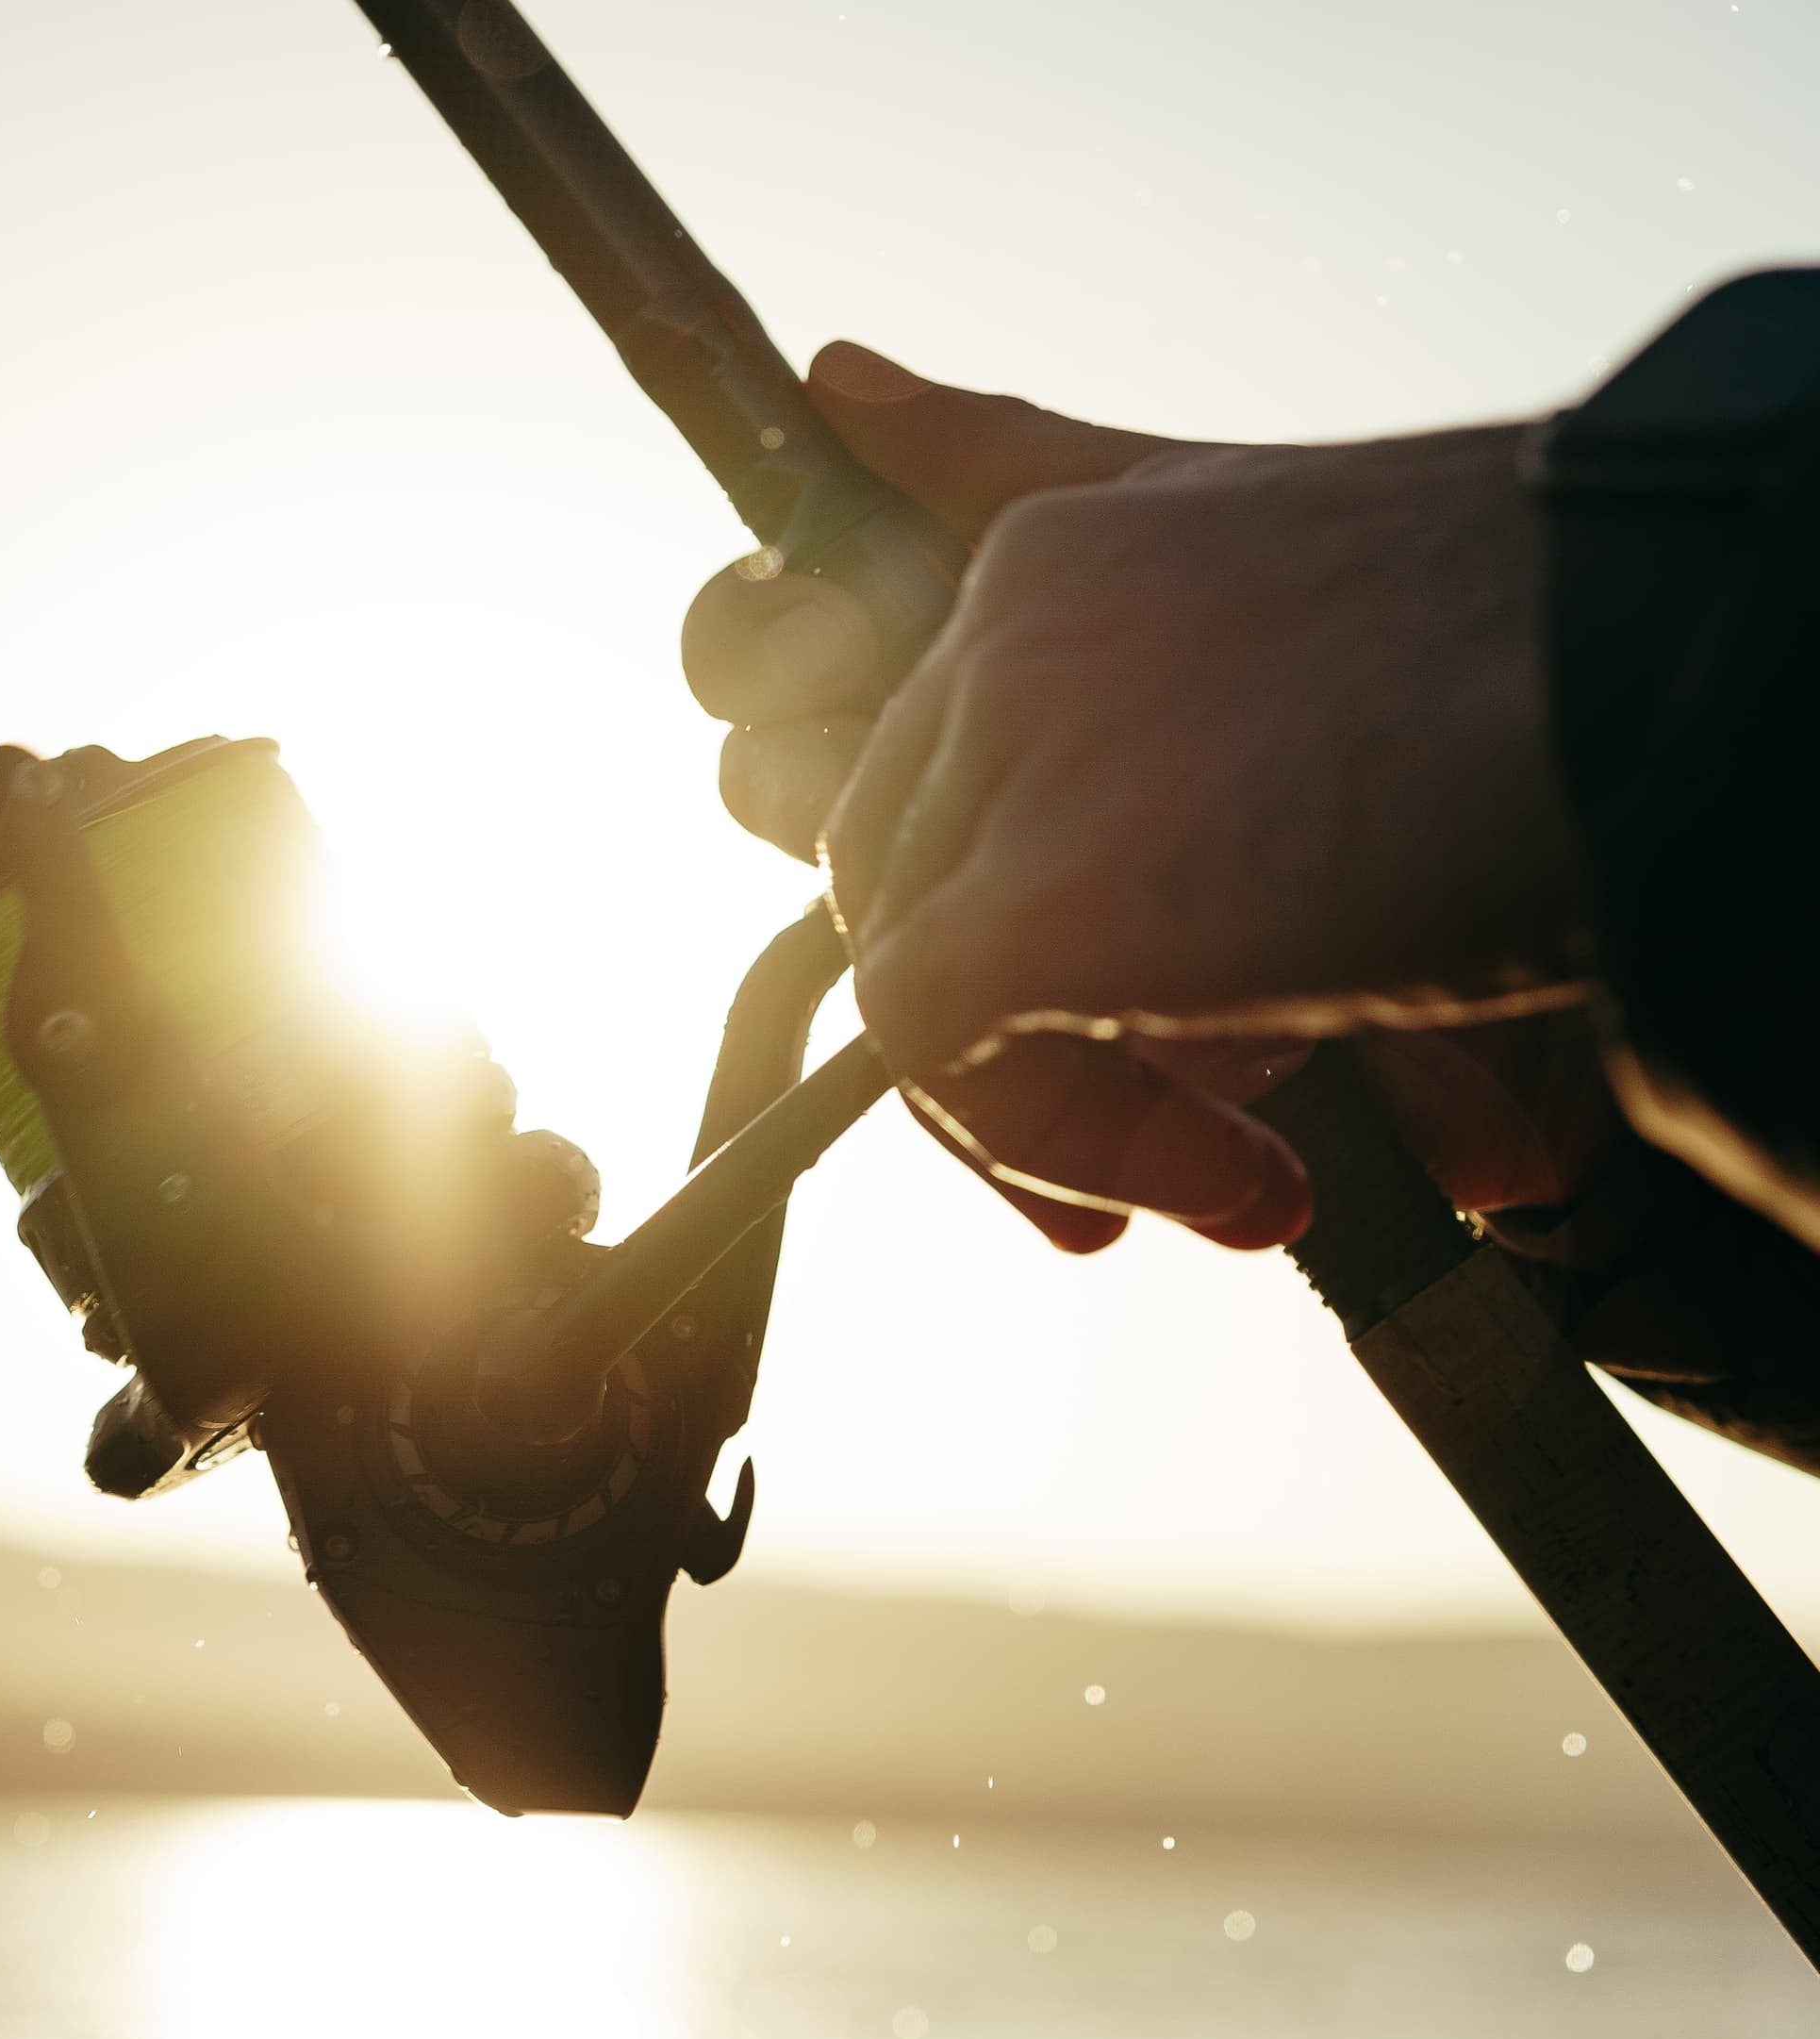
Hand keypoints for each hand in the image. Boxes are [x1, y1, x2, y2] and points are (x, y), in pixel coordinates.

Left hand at [682, 343, 1593, 1248]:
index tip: (1139, 1022)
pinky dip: (1073, 1147)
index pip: (926, 768)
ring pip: (913, 972)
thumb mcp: (1277, 554)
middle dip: (1020, 1028)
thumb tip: (839, 380)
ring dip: (1067, 1111)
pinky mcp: (1041, 899)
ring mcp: (1015, 753)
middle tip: (1209, 1129)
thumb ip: (1055, 477)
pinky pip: (945, 1056)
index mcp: (1064, 552)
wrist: (1682, 677)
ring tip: (1254, 1168)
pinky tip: (1252, 1176)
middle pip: (903, 875)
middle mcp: (1006, 631)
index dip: (1001, 918)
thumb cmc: (1554, 638)